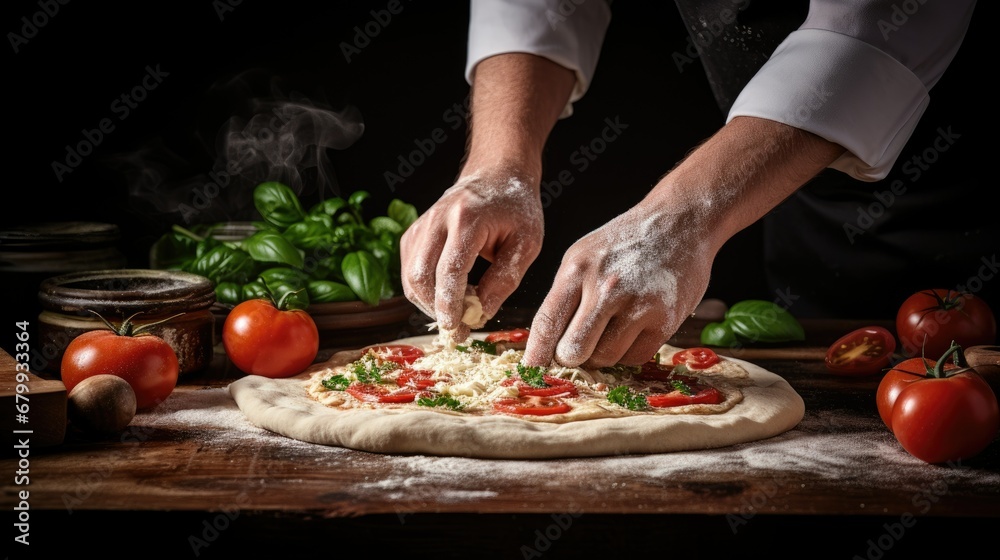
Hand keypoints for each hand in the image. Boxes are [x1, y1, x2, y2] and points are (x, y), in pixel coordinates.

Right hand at [400, 166, 543, 331]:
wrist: (497, 173)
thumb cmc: (516, 207)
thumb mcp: (526, 243)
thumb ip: (504, 279)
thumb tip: (480, 313)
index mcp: (467, 219)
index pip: (448, 271)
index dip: (450, 305)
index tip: (458, 329)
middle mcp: (437, 219)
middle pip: (418, 276)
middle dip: (435, 309)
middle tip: (459, 328)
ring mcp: (421, 225)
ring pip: (409, 276)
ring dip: (429, 303)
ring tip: (458, 310)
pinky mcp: (414, 233)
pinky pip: (409, 270)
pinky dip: (424, 290)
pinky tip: (448, 293)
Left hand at [522, 202, 714, 368]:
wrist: (679, 222)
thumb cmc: (625, 243)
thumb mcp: (583, 256)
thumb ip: (565, 296)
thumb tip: (547, 344)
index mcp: (577, 269)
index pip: (547, 322)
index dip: (536, 354)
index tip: (531, 372)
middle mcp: (606, 287)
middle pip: (573, 351)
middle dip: (570, 357)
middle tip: (577, 349)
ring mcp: (637, 305)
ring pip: (604, 358)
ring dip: (601, 354)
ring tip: (610, 330)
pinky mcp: (665, 320)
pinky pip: (635, 357)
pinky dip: (629, 352)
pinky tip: (633, 329)